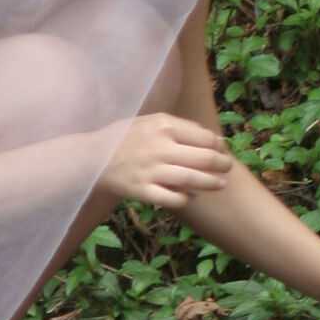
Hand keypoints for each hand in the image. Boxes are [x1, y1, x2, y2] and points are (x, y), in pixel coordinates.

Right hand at [105, 113, 231, 210]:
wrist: (92, 157)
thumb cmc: (123, 137)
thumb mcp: (149, 121)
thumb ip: (176, 126)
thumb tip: (209, 137)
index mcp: (163, 126)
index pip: (204, 136)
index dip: (219, 145)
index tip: (222, 150)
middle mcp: (160, 147)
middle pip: (205, 158)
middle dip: (223, 164)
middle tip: (227, 168)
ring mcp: (152, 170)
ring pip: (194, 180)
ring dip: (212, 183)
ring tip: (220, 184)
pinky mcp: (143, 191)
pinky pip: (174, 199)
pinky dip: (186, 199)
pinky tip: (189, 196)